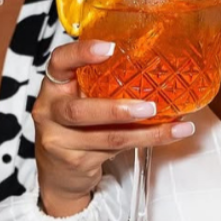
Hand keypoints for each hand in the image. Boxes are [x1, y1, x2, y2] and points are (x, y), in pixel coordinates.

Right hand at [34, 39, 195, 216]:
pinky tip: (165, 136)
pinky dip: (143, 142)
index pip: (60, 62)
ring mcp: (59, 141)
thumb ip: (99, 84)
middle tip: (149, 107)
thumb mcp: (79, 98)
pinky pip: (114, 151)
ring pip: (106, 137)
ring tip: (170, 126)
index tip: (109, 48)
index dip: (82, 53)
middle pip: (79, 111)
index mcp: (54, 87)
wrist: (58, 171)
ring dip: (143, 132)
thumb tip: (151, 66)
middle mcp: (50, 112)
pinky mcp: (75, 162)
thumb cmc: (74, 125)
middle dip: (116, 110)